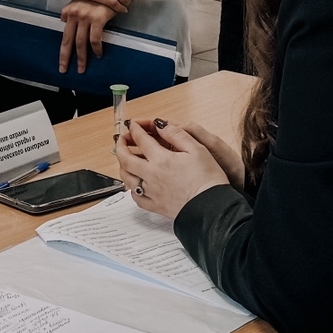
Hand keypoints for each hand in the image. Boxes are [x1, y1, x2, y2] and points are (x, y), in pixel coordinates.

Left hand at [58, 0, 115, 73]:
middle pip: (68, 40)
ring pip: (81, 43)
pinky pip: (95, 39)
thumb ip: (71, 11)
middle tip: (64, 69)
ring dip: (82, 58)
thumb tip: (63, 20)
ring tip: (82, 68)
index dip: (63, 49)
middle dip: (65, 57)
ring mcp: (85, 17)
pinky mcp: (97, 18)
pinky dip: (96, 48)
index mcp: (69, 11)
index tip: (62, 60)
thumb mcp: (79, 0)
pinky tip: (98, 54)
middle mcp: (75, 14)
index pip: (64, 34)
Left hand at [113, 117, 231, 219]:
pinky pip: (136, 198)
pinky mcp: (156, 206)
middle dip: (120, 146)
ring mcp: (152, 192)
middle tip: (122, 139)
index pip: (141, 140)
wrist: (213, 207)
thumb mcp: (197, 149)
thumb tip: (161, 125)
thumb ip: (177, 134)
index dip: (135, 129)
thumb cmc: (208, 179)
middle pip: (126, 159)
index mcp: (162, 160)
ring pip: (127, 179)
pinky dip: (132, 189)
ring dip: (122, 166)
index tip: (133, 125)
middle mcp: (152, 176)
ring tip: (124, 160)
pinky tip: (135, 185)